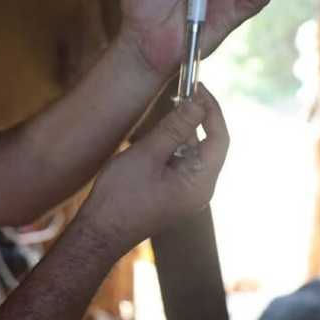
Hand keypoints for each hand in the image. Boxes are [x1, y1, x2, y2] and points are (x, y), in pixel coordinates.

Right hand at [75, 85, 230, 256]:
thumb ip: (175, 128)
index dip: (212, 110)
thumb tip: (197, 104)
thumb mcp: (148, 155)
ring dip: (179, 133)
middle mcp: (200, 191)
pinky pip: (181, 164)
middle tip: (178, 94)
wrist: (99, 232)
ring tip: (160, 118)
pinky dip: (171, 147)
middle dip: (194, 119)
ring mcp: (187, 194)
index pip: (220, 139)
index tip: (199, 87)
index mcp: (200, 184)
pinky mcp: (174, 194)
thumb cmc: (120, 197)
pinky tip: (153, 140)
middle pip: (208, 145)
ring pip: (192, 153)